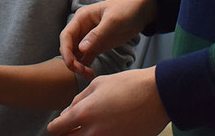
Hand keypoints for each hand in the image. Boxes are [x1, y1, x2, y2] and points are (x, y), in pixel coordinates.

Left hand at [46, 68, 167, 135]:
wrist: (158, 95)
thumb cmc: (129, 85)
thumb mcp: (98, 84)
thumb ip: (79, 99)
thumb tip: (68, 112)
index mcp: (84, 113)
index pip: (56, 130)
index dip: (56, 126)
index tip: (61, 123)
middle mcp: (93, 132)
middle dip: (67, 134)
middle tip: (74, 127)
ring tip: (92, 127)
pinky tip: (107, 129)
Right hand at [60, 0, 155, 79]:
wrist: (143, 10)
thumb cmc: (127, 8)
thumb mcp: (113, 21)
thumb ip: (97, 35)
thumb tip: (81, 49)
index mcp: (82, 18)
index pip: (66, 36)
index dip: (65, 50)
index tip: (70, 64)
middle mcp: (82, 28)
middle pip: (69, 47)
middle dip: (72, 61)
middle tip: (82, 72)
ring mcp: (89, 38)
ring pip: (76, 54)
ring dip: (78, 65)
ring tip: (88, 75)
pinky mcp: (97, 45)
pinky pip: (86, 58)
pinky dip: (85, 66)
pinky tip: (91, 74)